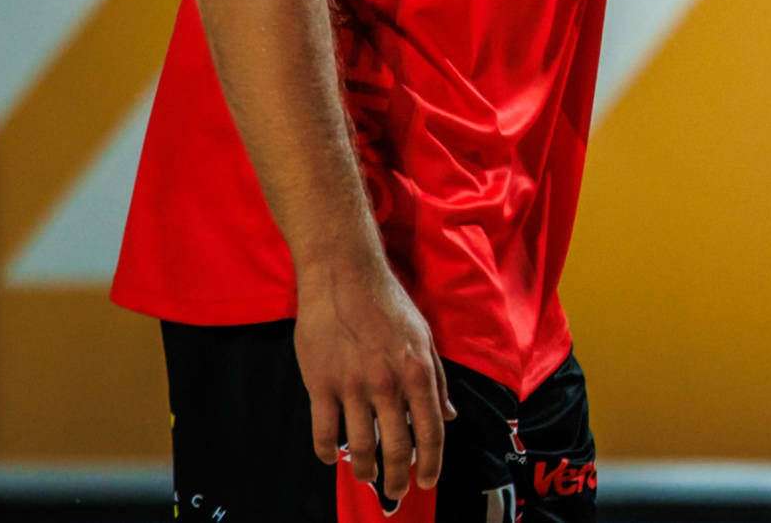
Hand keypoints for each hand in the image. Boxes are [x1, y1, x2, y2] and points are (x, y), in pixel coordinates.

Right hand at [294, 249, 454, 502]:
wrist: (345, 277)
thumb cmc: (389, 304)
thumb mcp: (425, 337)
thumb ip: (438, 379)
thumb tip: (450, 416)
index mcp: (419, 371)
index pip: (431, 430)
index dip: (431, 462)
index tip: (427, 482)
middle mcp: (389, 383)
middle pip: (397, 446)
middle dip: (398, 477)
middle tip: (396, 492)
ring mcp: (353, 385)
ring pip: (360, 445)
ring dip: (364, 470)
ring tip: (367, 478)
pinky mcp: (321, 383)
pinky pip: (324, 431)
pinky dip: (328, 452)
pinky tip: (333, 458)